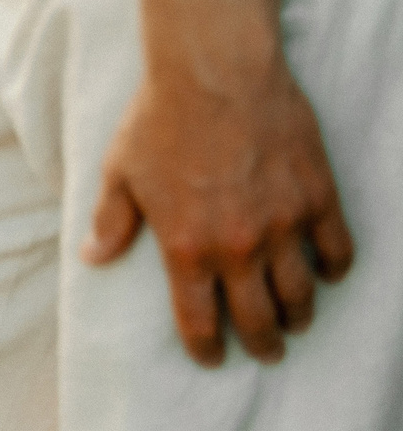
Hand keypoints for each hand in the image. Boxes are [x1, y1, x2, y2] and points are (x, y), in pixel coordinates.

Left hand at [80, 53, 354, 364]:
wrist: (215, 72)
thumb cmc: (159, 118)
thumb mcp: (121, 171)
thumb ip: (111, 221)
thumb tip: (92, 257)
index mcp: (187, 246)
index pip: (199, 320)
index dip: (206, 348)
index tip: (212, 358)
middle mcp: (238, 246)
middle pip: (258, 320)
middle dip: (261, 345)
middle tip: (265, 353)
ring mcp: (283, 225)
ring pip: (301, 295)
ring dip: (299, 317)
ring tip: (294, 324)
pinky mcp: (317, 199)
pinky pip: (338, 252)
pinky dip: (335, 270)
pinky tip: (327, 275)